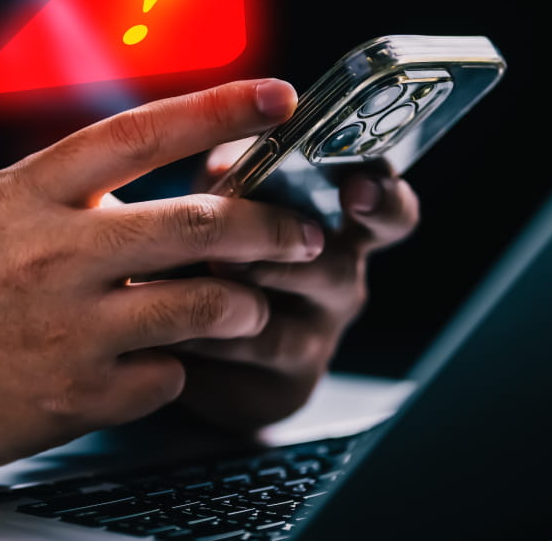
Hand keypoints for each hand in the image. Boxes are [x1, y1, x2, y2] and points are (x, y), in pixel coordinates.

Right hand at [0, 80, 329, 475]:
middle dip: (270, 227)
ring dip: (243, 305)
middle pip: (197, 225)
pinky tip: (159, 362)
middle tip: (304, 233)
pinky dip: (176, 367)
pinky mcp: (80, 395)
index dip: (219, 110)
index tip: (279, 97)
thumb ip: (51, 185)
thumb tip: (124, 174)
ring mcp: (71, 329)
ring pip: (202, 306)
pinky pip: (167, 375)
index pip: (141, 134)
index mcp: (32, 193)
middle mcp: (57, 254)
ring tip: (248, 305)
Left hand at [169, 140, 419, 430]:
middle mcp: (338, 283)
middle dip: (280, 253)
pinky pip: (238, 363)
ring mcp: (315, 340)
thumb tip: (223, 164)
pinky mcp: (281, 386)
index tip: (357, 189)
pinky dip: (197, 336)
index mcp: (339, 229)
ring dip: (230, 299)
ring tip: (187, 276)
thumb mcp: (228, 202)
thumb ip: (231, 176)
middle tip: (232, 243)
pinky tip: (162, 319)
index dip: (381, 198)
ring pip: (279, 325)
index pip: (389, 212)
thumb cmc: (222, 250)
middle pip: (333, 269)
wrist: (199, 344)